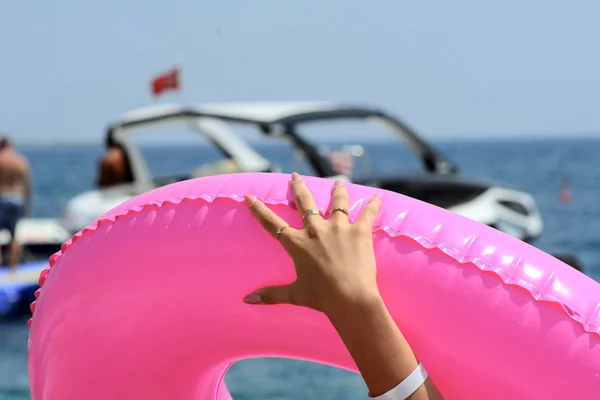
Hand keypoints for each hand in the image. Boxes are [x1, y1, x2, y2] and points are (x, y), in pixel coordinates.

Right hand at [243, 172, 381, 312]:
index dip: (259, 210)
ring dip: (337, 191)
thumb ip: (271, 294)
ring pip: (337, 203)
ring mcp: (338, 228)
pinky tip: (377, 197)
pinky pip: (368, 213)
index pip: (272, 223)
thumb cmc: (321, 297)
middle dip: (298, 188)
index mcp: (297, 244)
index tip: (249, 196)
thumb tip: (247, 300)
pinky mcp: (360, 231)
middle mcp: (315, 230)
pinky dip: (373, 204)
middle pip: (304, 203)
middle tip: (295, 176)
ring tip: (337, 183)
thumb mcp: (294, 294)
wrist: (350, 298)